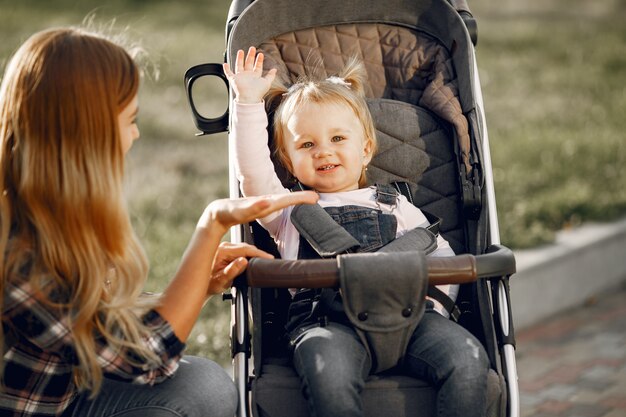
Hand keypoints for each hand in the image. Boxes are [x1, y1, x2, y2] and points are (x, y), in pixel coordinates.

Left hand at [199, 191, 318, 235]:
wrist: (220, 212)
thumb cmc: (229, 211)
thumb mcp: (240, 211)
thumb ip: (254, 207)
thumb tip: (269, 202)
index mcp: (265, 202)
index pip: (287, 199)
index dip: (301, 199)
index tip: (314, 198)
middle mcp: (266, 202)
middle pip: (288, 198)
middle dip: (303, 198)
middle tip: (317, 197)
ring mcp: (264, 204)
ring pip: (284, 200)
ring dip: (297, 200)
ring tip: (310, 199)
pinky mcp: (261, 208)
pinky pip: (279, 205)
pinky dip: (288, 203)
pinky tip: (291, 205)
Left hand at [207, 242, 273, 294]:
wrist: (200, 283)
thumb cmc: (208, 283)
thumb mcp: (221, 280)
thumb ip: (232, 270)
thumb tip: (243, 261)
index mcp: (222, 251)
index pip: (245, 249)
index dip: (259, 253)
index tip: (269, 257)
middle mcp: (224, 246)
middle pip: (246, 247)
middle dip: (258, 253)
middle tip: (269, 260)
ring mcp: (225, 247)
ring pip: (244, 248)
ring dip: (253, 254)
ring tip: (263, 260)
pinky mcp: (226, 250)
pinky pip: (240, 249)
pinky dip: (248, 254)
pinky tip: (253, 259)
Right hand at [223, 46, 276, 103]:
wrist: (249, 97)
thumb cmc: (258, 92)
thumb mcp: (267, 82)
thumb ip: (271, 76)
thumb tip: (275, 69)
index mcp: (255, 76)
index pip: (257, 66)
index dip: (259, 60)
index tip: (260, 54)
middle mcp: (248, 76)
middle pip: (248, 63)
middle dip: (250, 56)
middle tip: (252, 48)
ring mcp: (240, 77)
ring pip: (239, 65)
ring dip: (240, 58)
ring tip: (241, 51)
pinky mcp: (234, 79)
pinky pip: (229, 73)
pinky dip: (226, 69)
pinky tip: (225, 64)